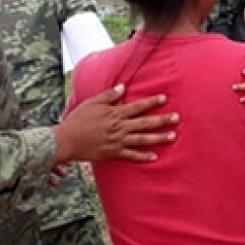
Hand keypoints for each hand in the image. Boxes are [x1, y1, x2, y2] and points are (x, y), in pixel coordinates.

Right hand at [56, 84, 178, 163]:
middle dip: (162, 120)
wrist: (67, 141)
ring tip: (173, 136)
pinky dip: (143, 156)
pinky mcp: (113, 153)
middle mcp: (119, 127)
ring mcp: (117, 141)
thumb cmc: (78, 120)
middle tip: (176, 118)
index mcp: (114, 114)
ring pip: (142, 139)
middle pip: (144, 123)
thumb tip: (122, 87)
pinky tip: (155, 156)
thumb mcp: (92, 103)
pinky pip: (131, 155)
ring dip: (158, 138)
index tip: (164, 98)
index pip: (137, 107)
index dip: (151, 102)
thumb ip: (108, 96)